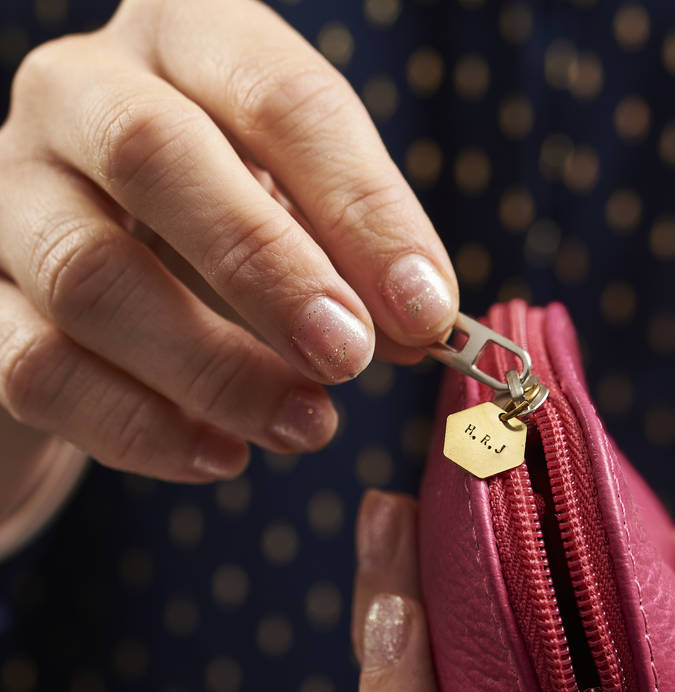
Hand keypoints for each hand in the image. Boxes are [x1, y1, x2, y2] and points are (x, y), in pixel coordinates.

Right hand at [0, 0, 456, 481]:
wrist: (90, 280)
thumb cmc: (219, 230)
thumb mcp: (298, 212)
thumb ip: (354, 252)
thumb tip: (420, 322)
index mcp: (186, 44)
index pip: (280, 98)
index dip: (364, 209)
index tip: (425, 311)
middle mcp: (80, 95)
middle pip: (154, 155)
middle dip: (268, 270)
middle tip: (347, 358)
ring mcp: (8, 194)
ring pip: (92, 276)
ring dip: (214, 370)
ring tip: (305, 425)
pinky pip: (40, 369)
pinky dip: (142, 427)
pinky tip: (221, 456)